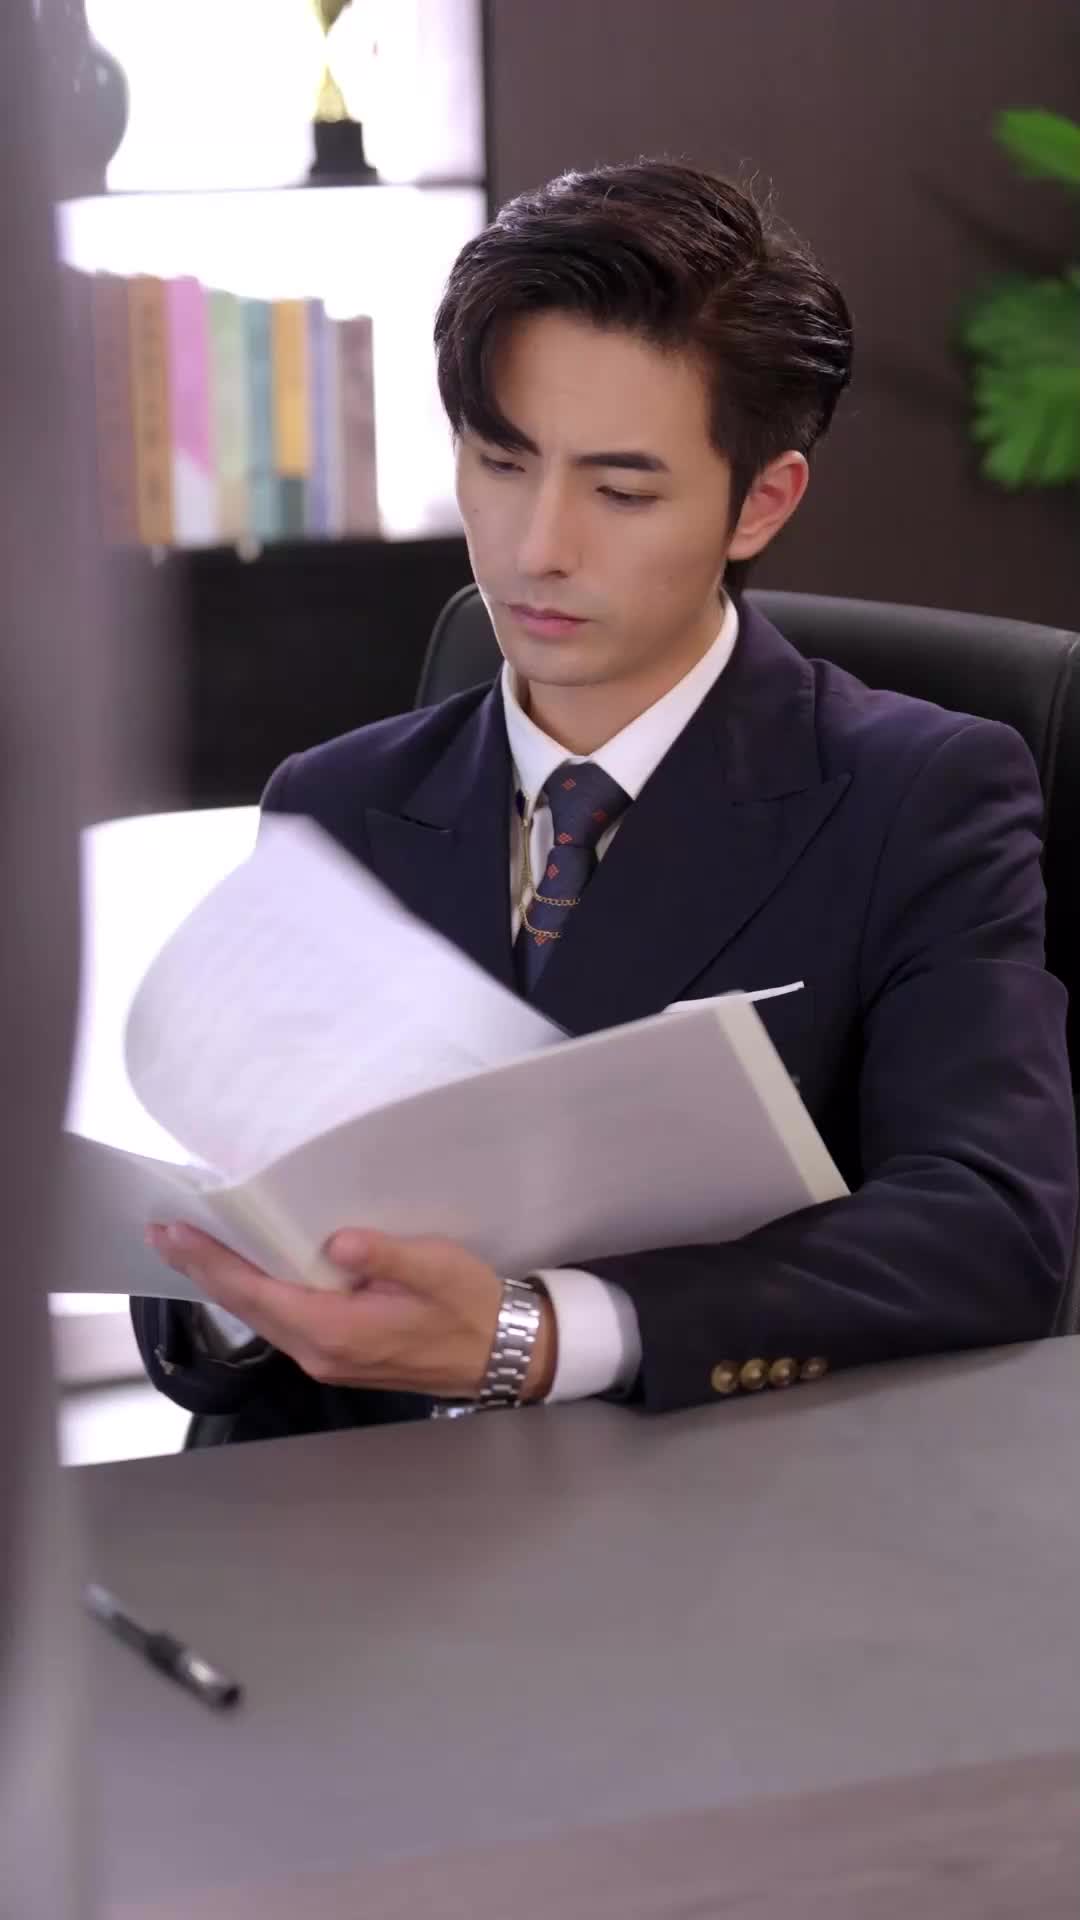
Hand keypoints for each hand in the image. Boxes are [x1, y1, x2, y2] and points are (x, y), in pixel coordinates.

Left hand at [146, 1223, 557, 1403]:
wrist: (500, 1353)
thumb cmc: (472, 1307)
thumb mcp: (439, 1269)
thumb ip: (386, 1255)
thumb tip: (338, 1241)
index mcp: (339, 1331)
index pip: (257, 1292)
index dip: (212, 1262)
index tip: (175, 1232)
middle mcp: (321, 1352)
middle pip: (246, 1306)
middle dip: (202, 1269)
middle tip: (163, 1231)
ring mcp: (326, 1358)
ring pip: (259, 1316)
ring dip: (223, 1281)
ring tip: (190, 1248)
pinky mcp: (336, 1354)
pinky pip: (279, 1321)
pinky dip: (252, 1293)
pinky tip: (244, 1272)